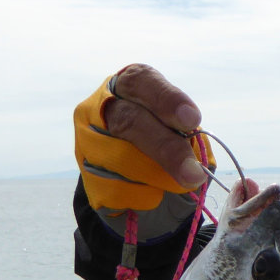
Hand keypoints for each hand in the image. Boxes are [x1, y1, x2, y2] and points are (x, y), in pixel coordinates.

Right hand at [74, 64, 215, 227]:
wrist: (142, 179)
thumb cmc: (169, 143)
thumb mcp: (182, 134)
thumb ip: (187, 139)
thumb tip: (194, 164)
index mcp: (131, 86)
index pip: (141, 82)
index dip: (167, 100)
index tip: (192, 120)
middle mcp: (103, 106)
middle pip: (130, 122)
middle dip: (167, 149)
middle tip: (193, 174)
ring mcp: (89, 139)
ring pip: (121, 159)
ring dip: (157, 179)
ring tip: (175, 185)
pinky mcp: (86, 173)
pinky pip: (115, 189)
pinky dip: (142, 197)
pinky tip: (153, 195)